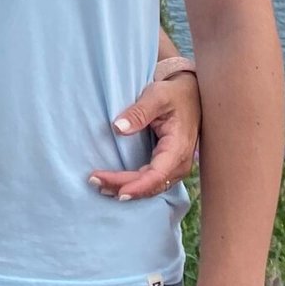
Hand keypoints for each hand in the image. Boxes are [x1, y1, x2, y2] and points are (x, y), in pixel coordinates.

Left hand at [93, 65, 200, 201]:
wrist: (191, 95)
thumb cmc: (174, 95)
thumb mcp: (157, 96)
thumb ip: (139, 112)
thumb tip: (118, 128)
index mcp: (178, 148)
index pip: (157, 175)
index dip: (136, 185)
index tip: (116, 190)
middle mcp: (179, 163)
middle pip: (150, 185)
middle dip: (123, 186)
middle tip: (94, 182)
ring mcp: (175, 166)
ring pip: (151, 187)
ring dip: (126, 188)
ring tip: (100, 187)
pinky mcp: (168, 165)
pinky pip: (151, 181)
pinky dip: (134, 185)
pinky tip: (115, 185)